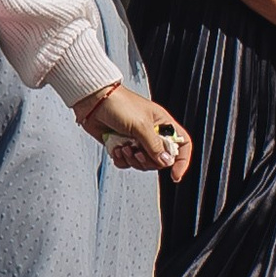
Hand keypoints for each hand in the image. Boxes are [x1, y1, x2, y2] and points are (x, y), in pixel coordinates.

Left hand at [75, 81, 193, 178]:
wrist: (94, 102)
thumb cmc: (119, 105)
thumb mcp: (141, 125)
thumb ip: (155, 146)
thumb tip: (166, 162)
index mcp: (163, 124)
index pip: (182, 144)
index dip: (182, 160)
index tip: (174, 174)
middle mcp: (152, 134)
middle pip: (160, 159)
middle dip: (148, 161)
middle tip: (137, 153)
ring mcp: (137, 140)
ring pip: (142, 163)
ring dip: (132, 159)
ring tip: (124, 147)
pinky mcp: (122, 145)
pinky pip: (126, 162)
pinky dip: (121, 159)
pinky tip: (116, 148)